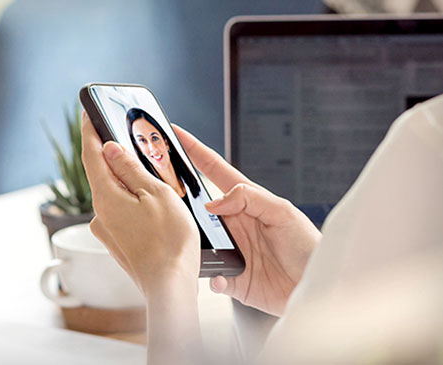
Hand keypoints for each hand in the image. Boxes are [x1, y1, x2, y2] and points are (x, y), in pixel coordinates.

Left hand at [80, 111, 199, 295]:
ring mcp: (107, 229)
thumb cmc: (169, 241)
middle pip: (102, 173)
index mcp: (106, 196)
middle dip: (113, 155)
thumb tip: (110, 148)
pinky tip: (150, 203)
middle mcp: (100, 213)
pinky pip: (120, 211)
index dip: (89, 130)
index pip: (90, 154)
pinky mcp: (117, 241)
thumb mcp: (155, 194)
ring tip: (149, 174)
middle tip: (128, 139)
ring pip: (113, 193)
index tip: (87, 112)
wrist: (170, 285)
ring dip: (125, 179)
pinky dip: (130, 200)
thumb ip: (130, 169)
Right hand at [174, 125, 320, 315]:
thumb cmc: (307, 246)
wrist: (315, 287)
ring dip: (189, 241)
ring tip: (187, 240)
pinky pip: (210, 275)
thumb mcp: (283, 212)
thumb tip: (215, 202)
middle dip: (177, 197)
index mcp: (246, 202)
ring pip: (196, 240)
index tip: (176, 134)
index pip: (214, 170)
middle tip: (160, 190)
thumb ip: (250, 198)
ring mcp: (229, 249)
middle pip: (197, 205)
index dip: (195, 151)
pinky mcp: (230, 277)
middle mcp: (233, 223)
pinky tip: (220, 276)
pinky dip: (211, 276)